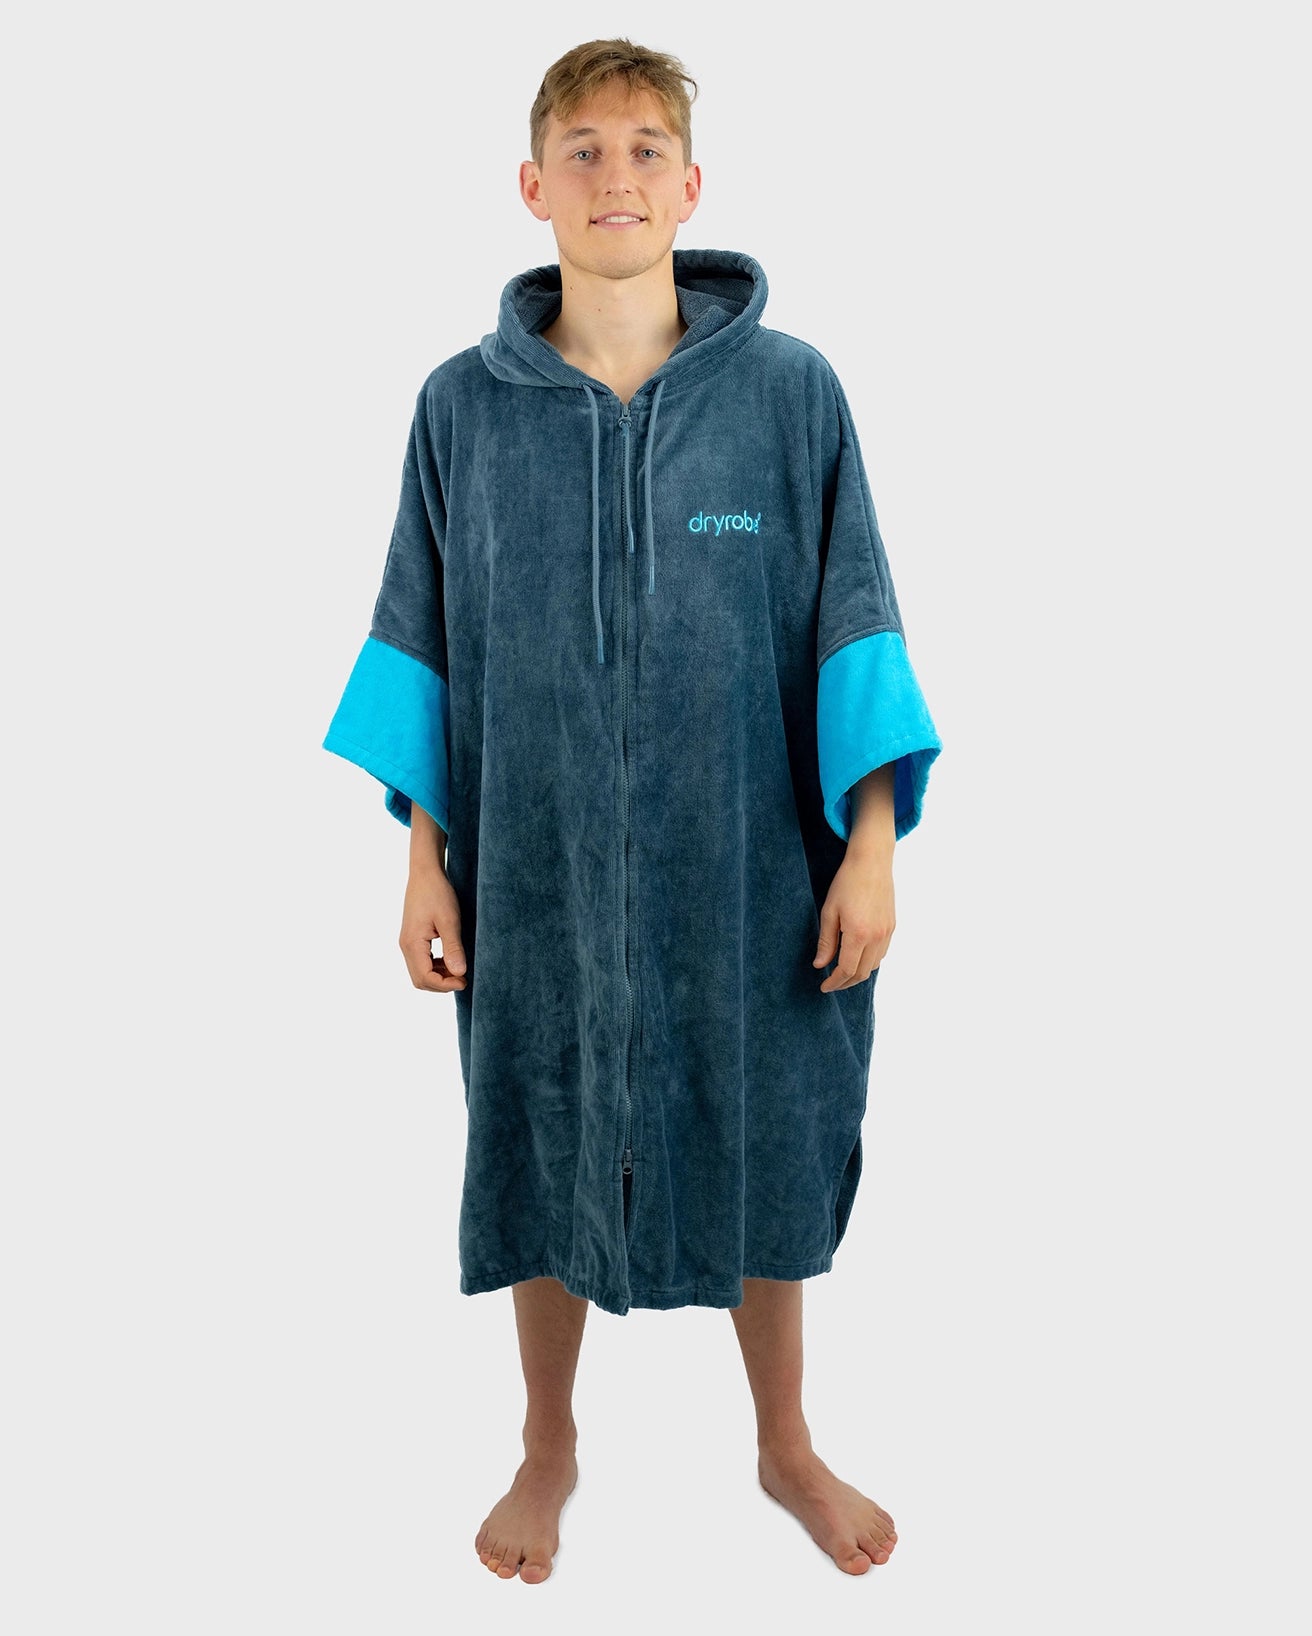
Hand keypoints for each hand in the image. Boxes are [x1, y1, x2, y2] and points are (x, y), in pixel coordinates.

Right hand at [399, 865, 467, 992]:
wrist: (425, 874)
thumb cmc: (437, 893)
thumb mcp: (449, 920)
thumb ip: (453, 947)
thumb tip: (459, 973)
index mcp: (412, 944)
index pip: (425, 978)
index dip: (446, 985)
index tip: (465, 981)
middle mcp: (406, 947)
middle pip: (420, 980)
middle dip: (441, 984)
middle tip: (463, 979)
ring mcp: (408, 943)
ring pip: (420, 973)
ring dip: (439, 977)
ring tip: (459, 969)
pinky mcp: (412, 939)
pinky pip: (421, 962)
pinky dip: (436, 967)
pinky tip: (451, 960)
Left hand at [813, 844, 893, 990]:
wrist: (872, 862)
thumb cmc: (846, 883)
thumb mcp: (829, 911)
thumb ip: (826, 941)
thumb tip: (820, 965)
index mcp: (858, 934)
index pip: (846, 969)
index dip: (834, 982)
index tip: (824, 987)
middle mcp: (876, 937)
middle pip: (862, 973)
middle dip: (845, 982)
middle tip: (831, 984)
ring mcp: (887, 932)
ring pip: (873, 965)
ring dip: (858, 973)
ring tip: (842, 972)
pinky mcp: (892, 927)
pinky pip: (882, 953)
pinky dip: (869, 961)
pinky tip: (857, 957)